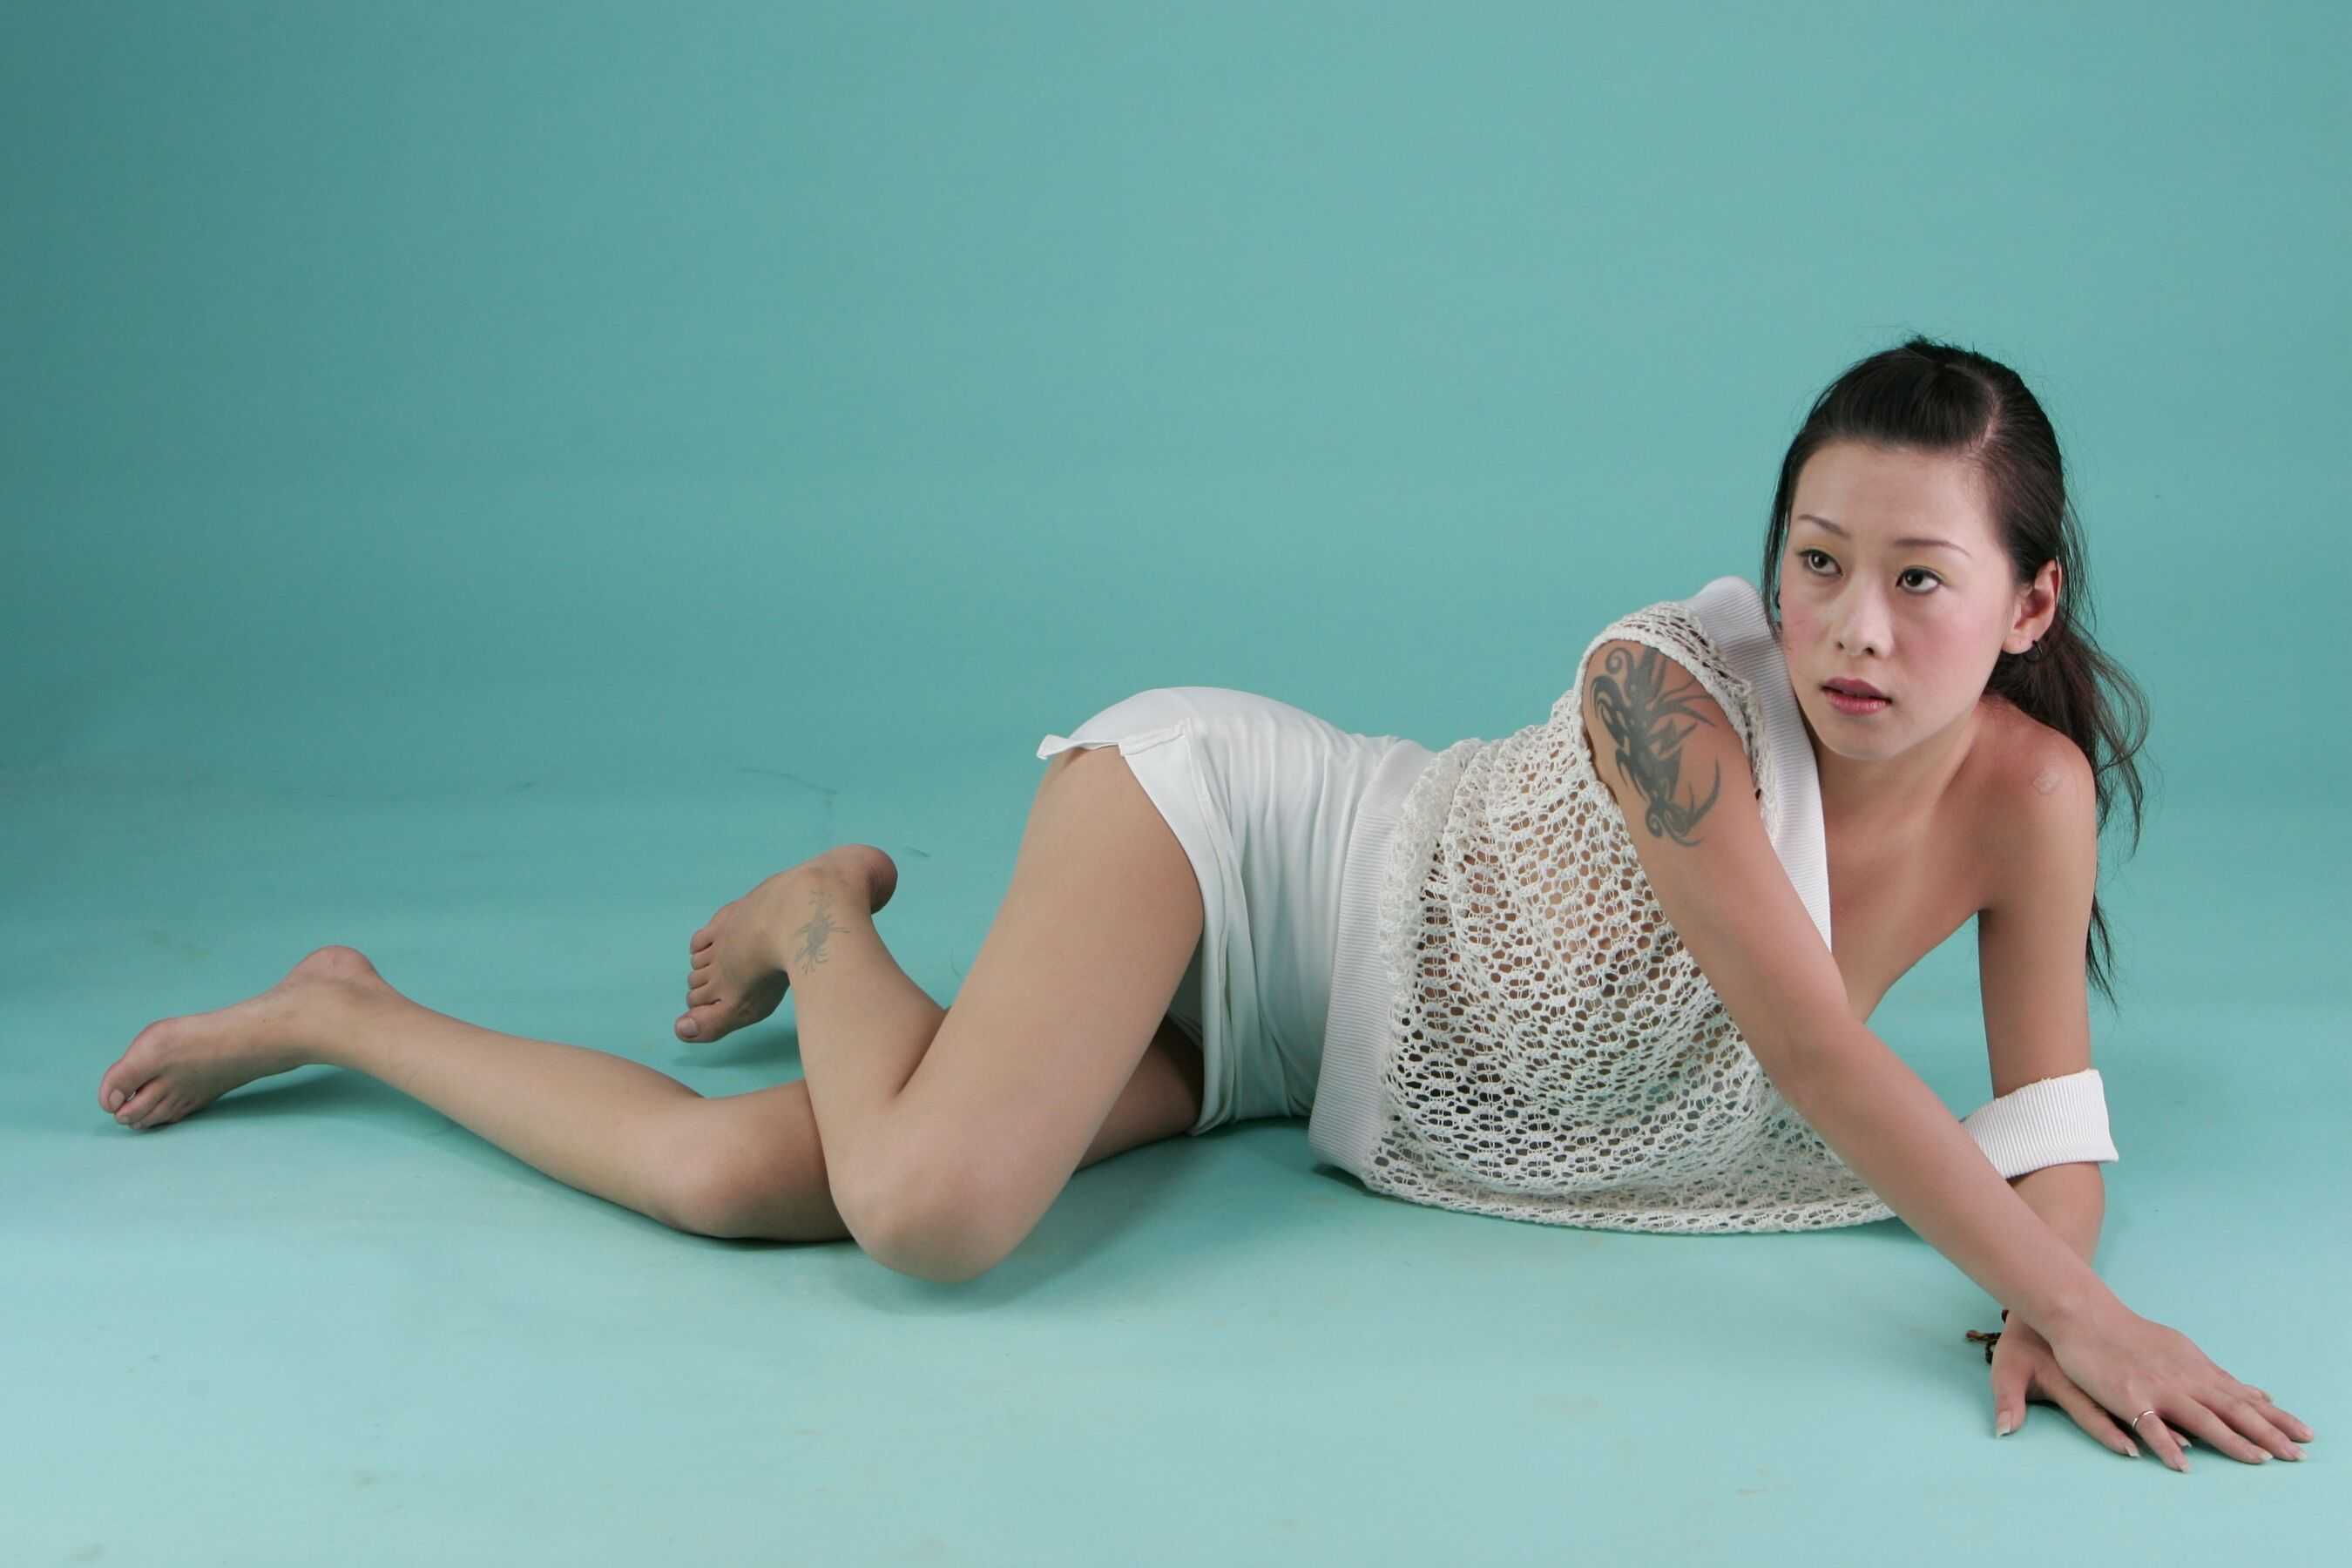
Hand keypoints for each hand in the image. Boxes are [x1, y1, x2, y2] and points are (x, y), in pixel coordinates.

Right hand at [2036, 1305, 2315, 1471]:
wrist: (2084, 1316)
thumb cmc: (2129, 1334)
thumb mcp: (2180, 1349)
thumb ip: (2215, 1376)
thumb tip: (2255, 1392)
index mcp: (2196, 1370)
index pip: (2244, 1398)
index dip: (2275, 1418)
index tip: (2304, 1434)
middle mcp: (2184, 1380)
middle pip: (2233, 1410)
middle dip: (2268, 1434)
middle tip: (2297, 1455)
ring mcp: (2157, 1389)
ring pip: (2202, 1419)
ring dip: (2232, 1441)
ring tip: (2259, 1461)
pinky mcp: (2128, 1397)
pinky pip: (2151, 1427)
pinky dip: (2168, 1445)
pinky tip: (2183, 1464)